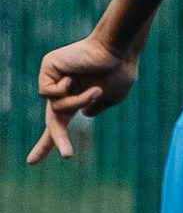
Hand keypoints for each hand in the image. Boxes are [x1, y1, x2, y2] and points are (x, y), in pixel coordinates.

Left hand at [25, 34, 137, 163]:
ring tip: (94, 90)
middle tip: (42, 160)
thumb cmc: (119, 72)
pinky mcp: (48, 68)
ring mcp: (55, 78)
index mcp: (79, 98)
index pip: (62, 123)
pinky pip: (48, 92)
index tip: (34, 162)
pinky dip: (64, 92)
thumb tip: (84, 114)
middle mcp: (65, 89)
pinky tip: (74, 80)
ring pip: (55, 106)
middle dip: (52, 140)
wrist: (118, 50)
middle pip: (52, 119)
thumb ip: (96, 108)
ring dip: (75, 103)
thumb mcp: (111, 98)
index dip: (52, 142)